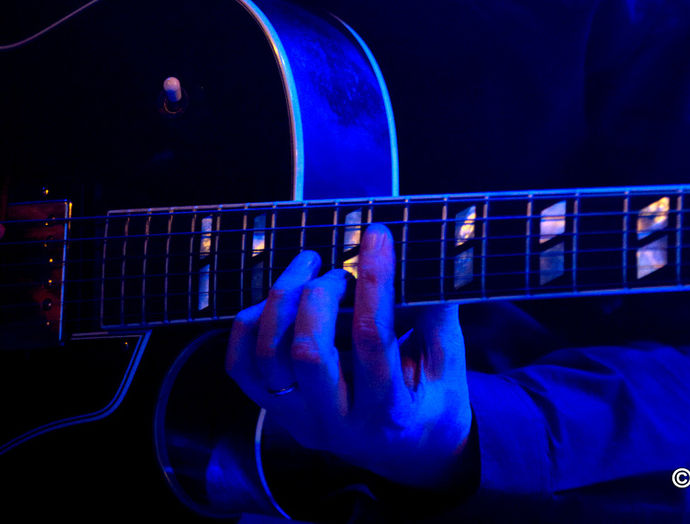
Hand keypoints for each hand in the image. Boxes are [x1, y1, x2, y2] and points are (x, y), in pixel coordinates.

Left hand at [226, 224, 474, 493]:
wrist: (408, 454)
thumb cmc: (431, 399)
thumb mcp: (449, 366)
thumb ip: (437, 315)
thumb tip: (426, 256)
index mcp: (388, 411)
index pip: (373, 338)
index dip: (374, 280)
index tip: (377, 235)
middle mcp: (338, 422)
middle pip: (308, 351)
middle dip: (321, 294)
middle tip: (339, 271)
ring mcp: (300, 419)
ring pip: (268, 356)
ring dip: (283, 299)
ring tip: (308, 268)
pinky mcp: (277, 411)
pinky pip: (241, 366)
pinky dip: (249, 324)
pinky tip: (279, 300)